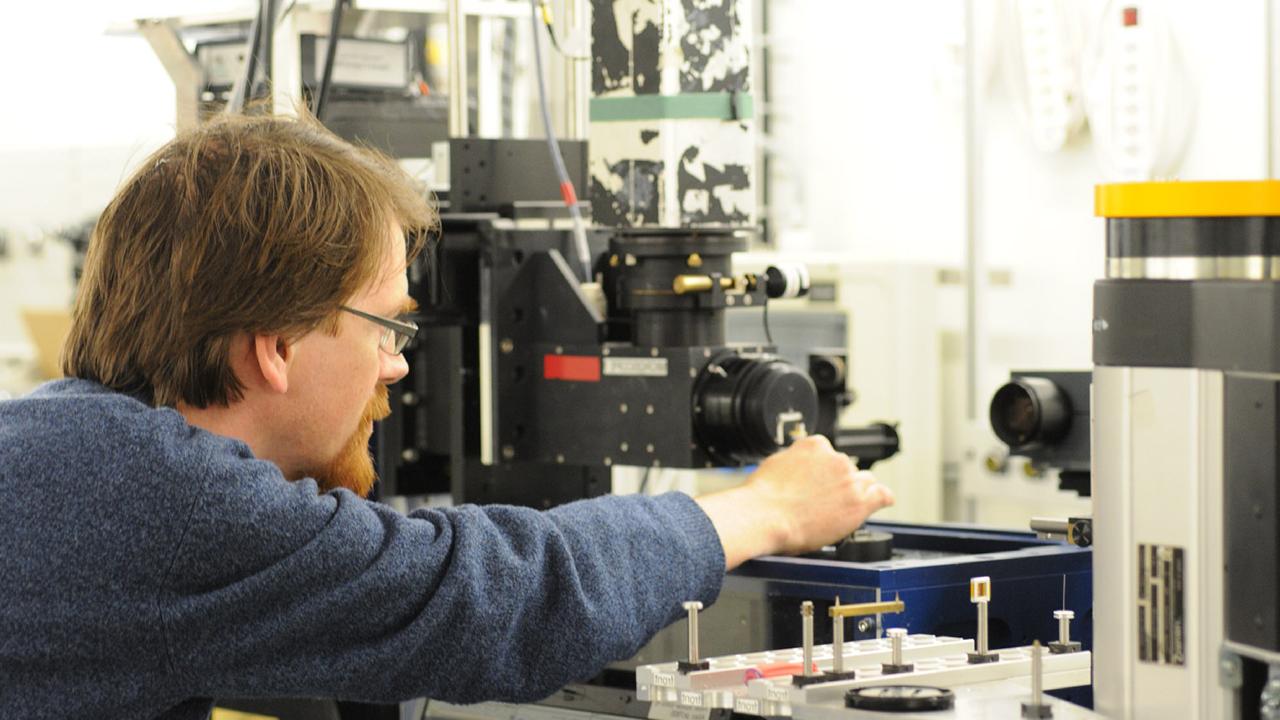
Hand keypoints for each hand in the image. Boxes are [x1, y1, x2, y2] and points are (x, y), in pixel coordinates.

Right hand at [696, 435, 894, 569]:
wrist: (764, 516)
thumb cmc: (763, 497)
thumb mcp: (776, 464)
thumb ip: (796, 461)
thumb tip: (798, 466)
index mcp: (815, 445)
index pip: (830, 454)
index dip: (825, 471)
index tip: (820, 482)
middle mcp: (836, 458)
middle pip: (848, 469)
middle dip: (840, 483)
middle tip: (825, 500)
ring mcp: (849, 480)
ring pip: (865, 482)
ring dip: (857, 492)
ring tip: (843, 507)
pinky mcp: (859, 502)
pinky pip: (882, 496)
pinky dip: (881, 499)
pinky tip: (878, 503)